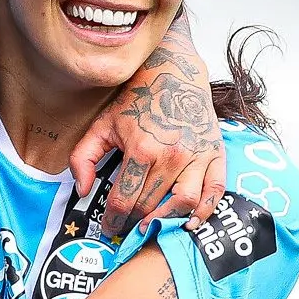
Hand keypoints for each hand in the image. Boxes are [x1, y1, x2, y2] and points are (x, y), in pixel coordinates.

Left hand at [72, 17, 223, 239]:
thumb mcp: (102, 124)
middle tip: (128, 227)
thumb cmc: (136, 100)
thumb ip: (84, 157)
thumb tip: (83, 190)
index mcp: (141, 149)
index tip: (110, 227)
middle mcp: (171, 156)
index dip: (113, 219)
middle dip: (135, 221)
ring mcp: (196, 157)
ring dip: (166, 221)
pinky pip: (214, 192)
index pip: (124, 199)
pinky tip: (189, 222)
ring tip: (153, 226)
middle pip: (150, 205)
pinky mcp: (215, 154)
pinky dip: (204, 212)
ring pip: (182, 204)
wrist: (173, 72)